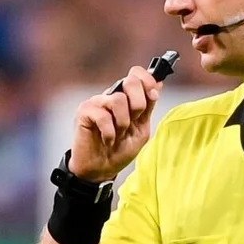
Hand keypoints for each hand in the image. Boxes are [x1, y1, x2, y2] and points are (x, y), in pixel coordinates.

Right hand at [69, 66, 162, 182]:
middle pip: (130, 81)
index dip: (148, 81)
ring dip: (123, 123)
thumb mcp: (141, 129)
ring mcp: (97, 102)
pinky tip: (107, 140)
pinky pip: (103, 115)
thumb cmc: (120, 150)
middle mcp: (111, 95)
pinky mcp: (85, 111)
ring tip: (118, 135)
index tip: (153, 96)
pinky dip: (109, 133)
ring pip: (118, 100)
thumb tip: (159, 83)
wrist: (101, 169)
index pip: (136, 74)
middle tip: (132, 121)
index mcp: (126, 97)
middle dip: (138, 104)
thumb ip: (148, 107)